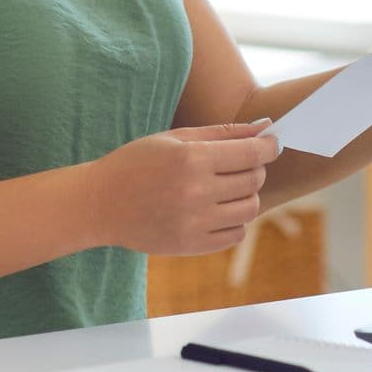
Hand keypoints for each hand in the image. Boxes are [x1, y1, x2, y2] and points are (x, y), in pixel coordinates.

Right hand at [88, 120, 281, 255]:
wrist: (100, 204)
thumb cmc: (136, 163)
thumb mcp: (174, 138)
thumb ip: (222, 132)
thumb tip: (265, 126)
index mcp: (191, 159)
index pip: (251, 154)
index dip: (268, 146)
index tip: (271, 143)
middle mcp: (196, 192)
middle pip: (254, 180)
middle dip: (256, 168)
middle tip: (243, 162)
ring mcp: (194, 223)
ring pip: (250, 209)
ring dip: (248, 195)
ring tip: (229, 187)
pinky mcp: (192, 246)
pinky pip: (235, 234)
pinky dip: (236, 220)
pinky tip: (219, 209)